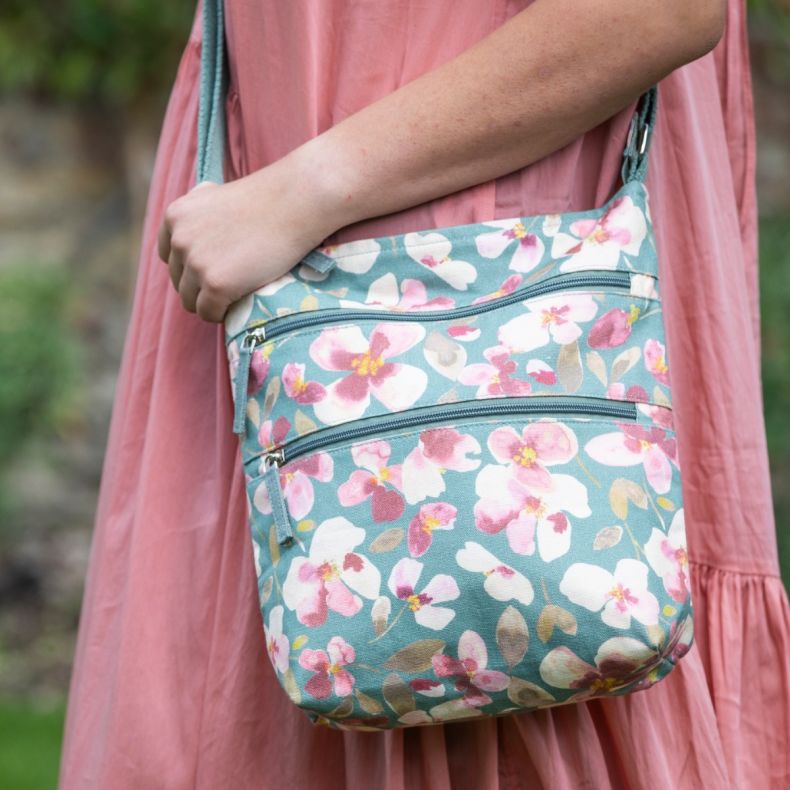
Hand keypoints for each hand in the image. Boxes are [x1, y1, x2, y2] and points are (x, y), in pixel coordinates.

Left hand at [157, 150, 338, 322]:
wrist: (294, 204)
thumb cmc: (266, 199)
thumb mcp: (215, 197)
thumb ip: (197, 217)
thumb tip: (188, 236)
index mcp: (175, 217)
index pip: (170, 257)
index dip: (191, 267)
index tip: (215, 268)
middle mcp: (179, 240)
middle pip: (179, 282)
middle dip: (202, 286)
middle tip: (233, 282)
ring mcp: (196, 264)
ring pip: (191, 302)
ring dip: (210, 303)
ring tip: (236, 295)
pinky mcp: (216, 285)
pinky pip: (209, 313)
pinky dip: (222, 314)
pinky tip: (239, 304)